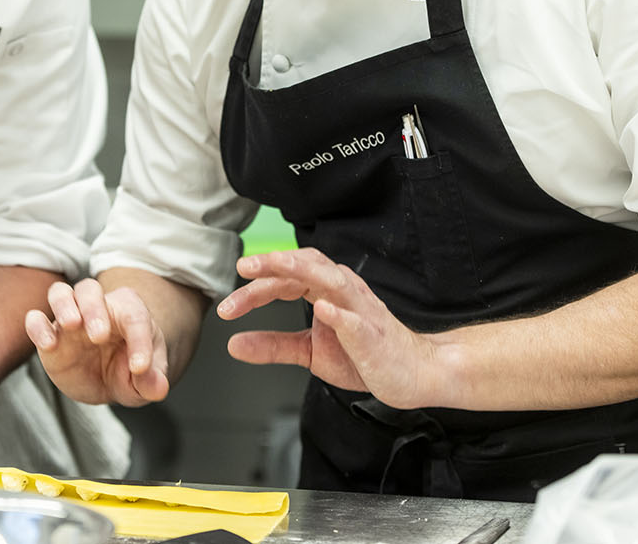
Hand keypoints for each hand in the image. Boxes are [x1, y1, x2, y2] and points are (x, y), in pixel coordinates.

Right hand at [24, 278, 168, 405]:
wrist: (108, 379)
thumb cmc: (130, 371)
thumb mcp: (146, 382)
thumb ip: (153, 382)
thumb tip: (158, 388)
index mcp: (128, 312)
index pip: (135, 316)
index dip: (139, 341)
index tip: (140, 368)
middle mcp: (97, 309)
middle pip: (90, 290)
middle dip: (94, 309)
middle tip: (99, 336)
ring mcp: (70, 320)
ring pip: (61, 293)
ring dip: (64, 305)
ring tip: (71, 325)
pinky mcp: (50, 335)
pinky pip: (36, 320)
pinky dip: (38, 326)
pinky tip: (48, 344)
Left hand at [217, 247, 438, 409]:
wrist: (411, 374)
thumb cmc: (364, 356)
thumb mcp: (310, 351)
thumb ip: (274, 345)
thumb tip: (234, 344)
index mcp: (325, 291)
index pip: (285, 280)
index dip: (254, 290)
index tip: (226, 307)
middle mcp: (342, 291)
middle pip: (306, 266)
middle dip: (274, 263)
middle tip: (244, 266)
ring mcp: (361, 309)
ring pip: (331, 279)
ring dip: (302, 270)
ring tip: (275, 267)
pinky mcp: (375, 334)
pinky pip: (357, 320)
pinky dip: (339, 313)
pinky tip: (322, 310)